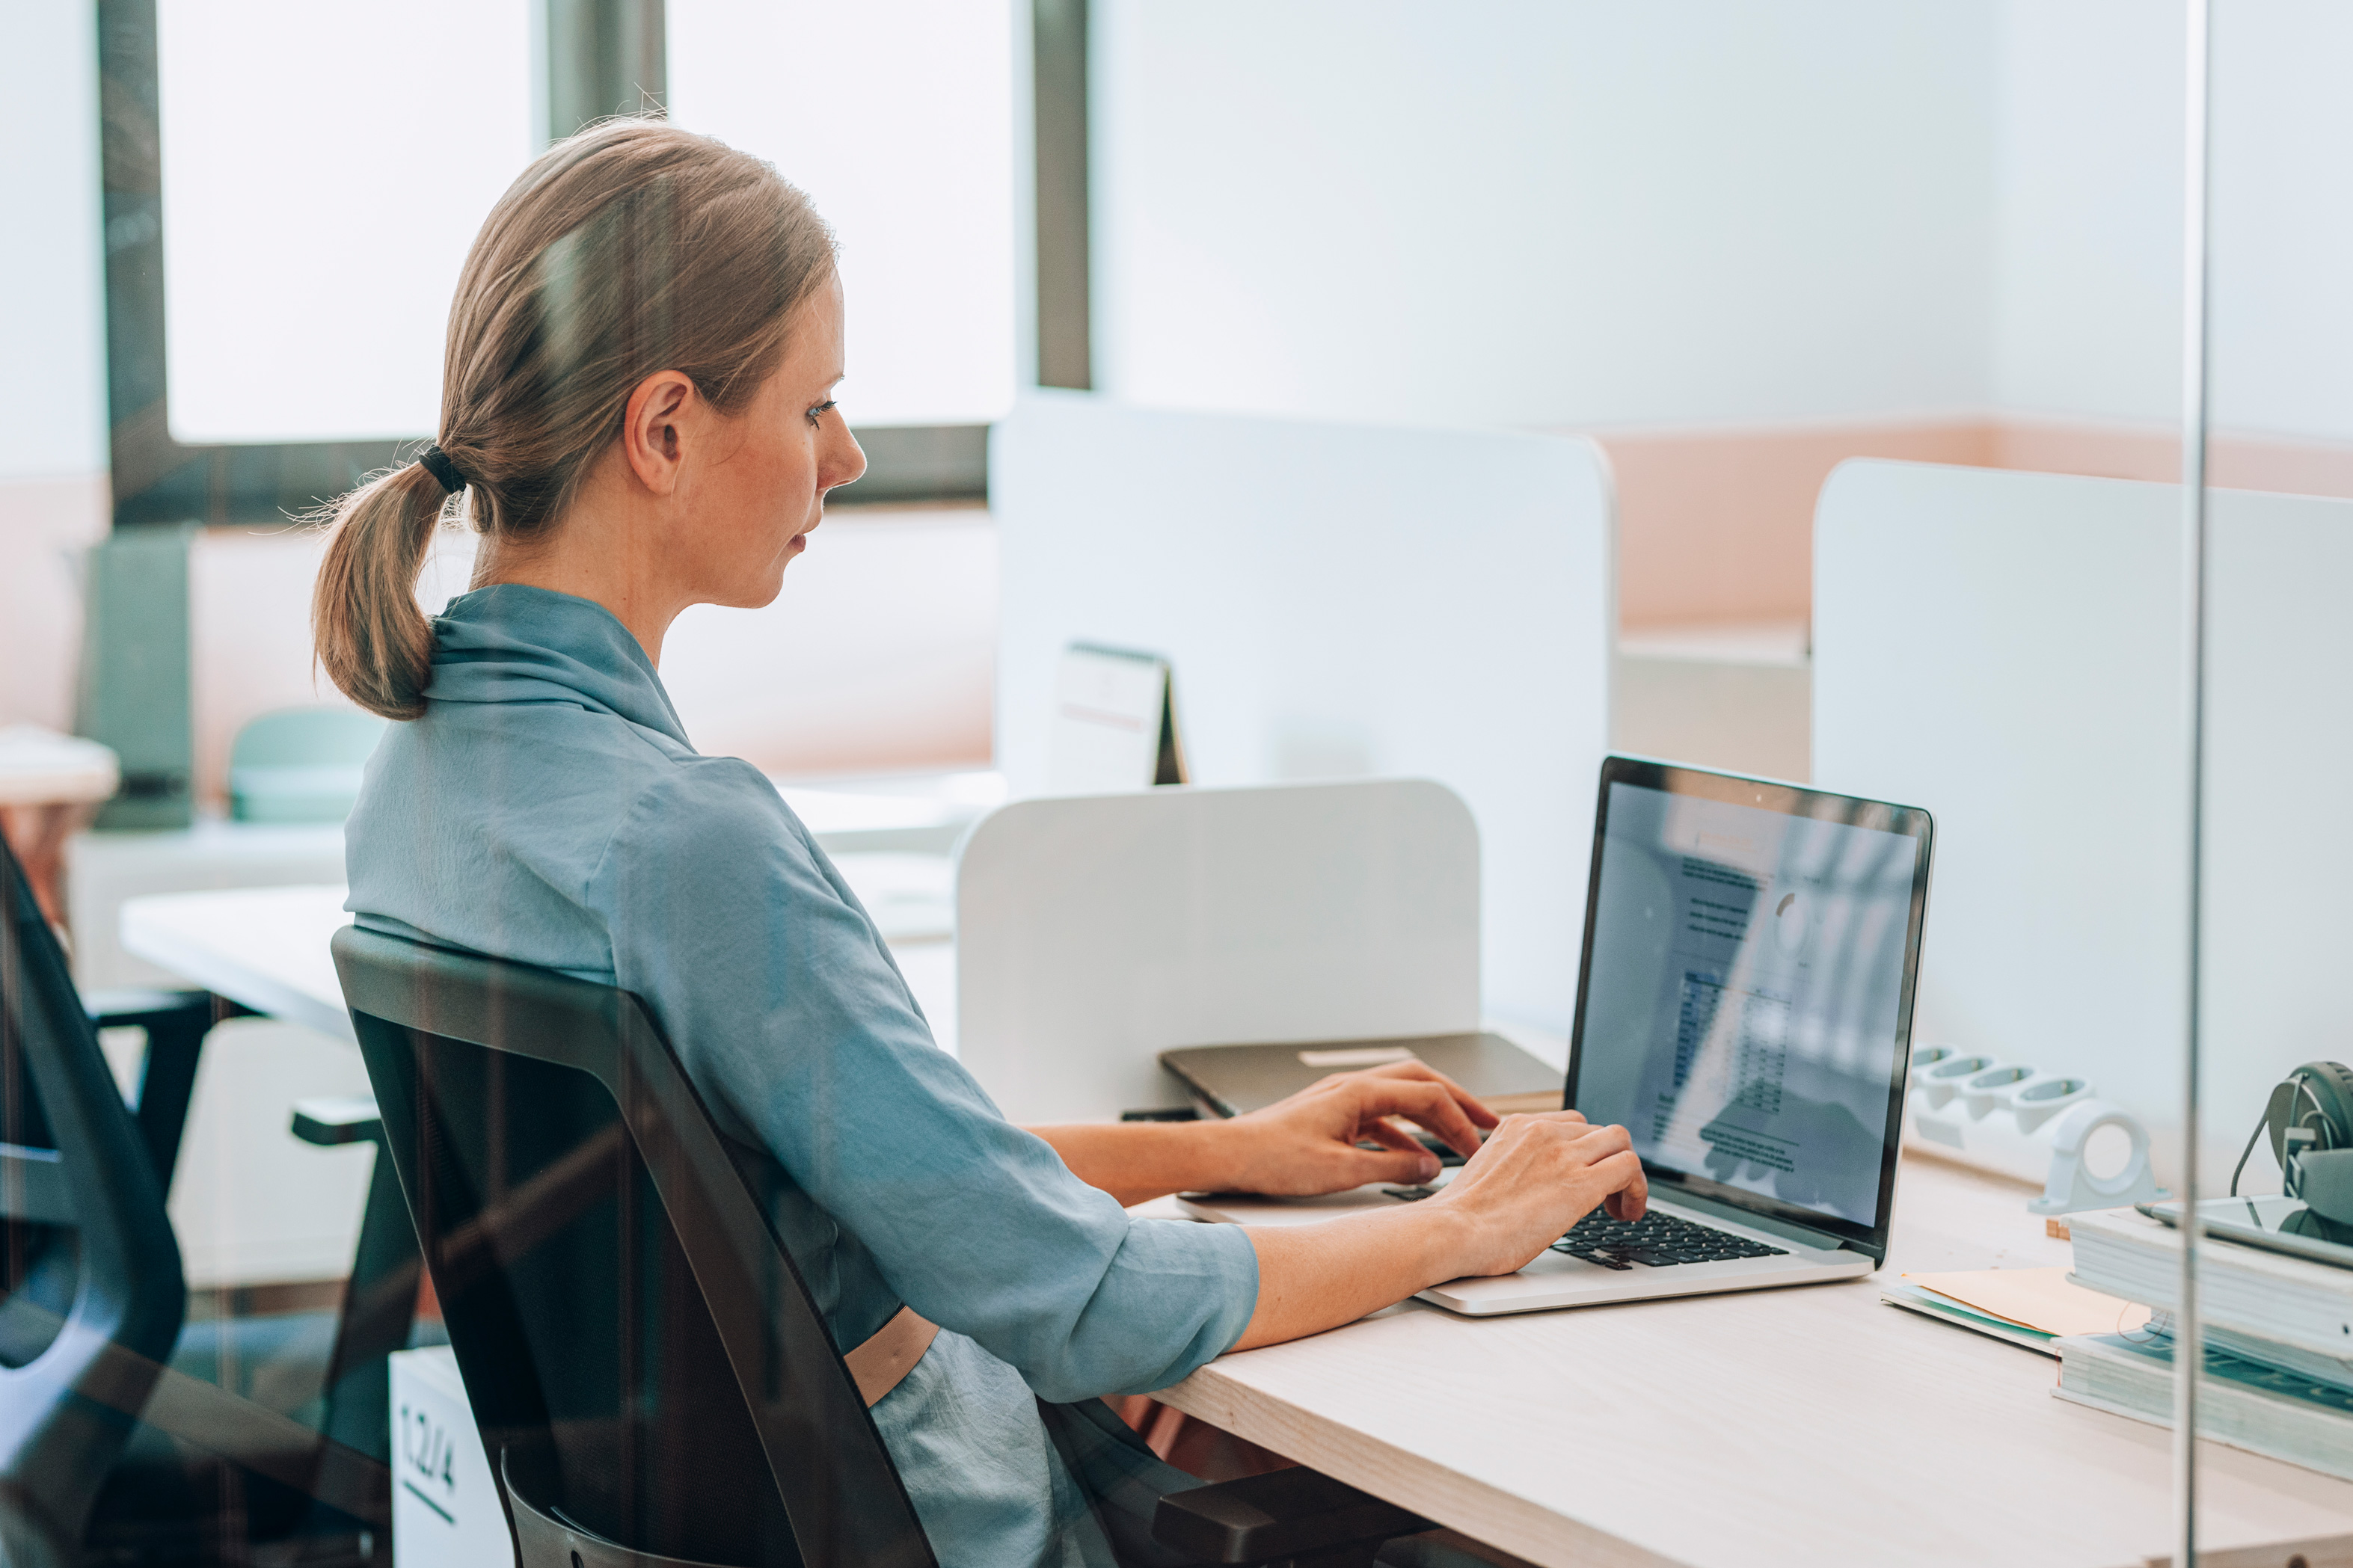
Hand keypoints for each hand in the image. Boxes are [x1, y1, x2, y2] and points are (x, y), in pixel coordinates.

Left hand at [1215, 1061, 1503, 1195]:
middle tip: (1487, 1124)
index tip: (1481, 1143)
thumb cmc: (1273, 1158)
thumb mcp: (1340, 1171)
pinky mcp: (1332, 1116)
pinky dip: (1403, 1133)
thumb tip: (1431, 1166)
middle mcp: (1352, 1087)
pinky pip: (1380, 1118)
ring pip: (1401, 1099)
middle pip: (1419, 1083)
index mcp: (1359, 1092)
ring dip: (1431, 1117)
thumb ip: (1391, 1167)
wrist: (1229, 1155)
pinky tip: (1413, 1156)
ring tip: (1457, 1140)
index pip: (1426, 1095)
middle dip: (1456, 1103)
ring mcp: (1342, 1100)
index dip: (1459, 1119)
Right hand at [1423, 1113, 1647, 1278]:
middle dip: (1607, 1160)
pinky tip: (1626, 1213)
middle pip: (1598, 1130)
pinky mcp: (1580, 1183)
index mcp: (1516, 1126)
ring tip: (1619, 1206)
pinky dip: (1637, 1189)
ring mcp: (1562, 1153)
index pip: (1570, 1123)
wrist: (1451, 1231)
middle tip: (1605, 1195)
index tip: (1584, 1176)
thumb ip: (1513, 1167)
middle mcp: (1542, 1131)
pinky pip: (1629, 1167)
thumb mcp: (1487, 1173)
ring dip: (1626, 1173)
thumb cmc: (1460, 1219)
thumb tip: (1529, 1187)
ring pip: (1620, 1141)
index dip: (1584, 1151)